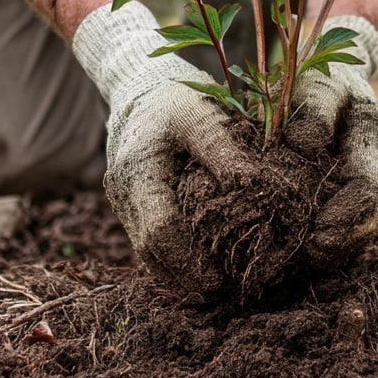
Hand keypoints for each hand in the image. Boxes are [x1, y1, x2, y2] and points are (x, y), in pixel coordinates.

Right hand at [73, 2, 250, 294]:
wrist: (140, 88)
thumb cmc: (176, 100)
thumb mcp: (202, 117)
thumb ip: (224, 152)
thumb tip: (254, 188)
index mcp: (138, 172)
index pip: (160, 230)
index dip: (189, 259)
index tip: (219, 277)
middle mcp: (124, 193)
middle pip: (150, 251)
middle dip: (185, 275)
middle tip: (222, 289)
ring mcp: (123, 202)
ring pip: (145, 252)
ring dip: (177, 273)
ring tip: (212, 286)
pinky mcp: (131, 204)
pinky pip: (146, 241)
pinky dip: (170, 259)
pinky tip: (196, 268)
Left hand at [286, 16, 377, 268]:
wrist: (334, 71)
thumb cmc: (317, 75)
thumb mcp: (314, 80)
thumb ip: (312, 109)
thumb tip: (304, 146)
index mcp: (368, 133)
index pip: (365, 187)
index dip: (344, 217)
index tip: (316, 234)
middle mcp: (375, 159)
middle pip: (369, 213)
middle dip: (343, 239)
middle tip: (311, 252)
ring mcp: (369, 175)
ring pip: (365, 222)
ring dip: (340, 245)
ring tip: (309, 256)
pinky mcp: (355, 187)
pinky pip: (353, 223)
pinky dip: (336, 241)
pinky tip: (310, 251)